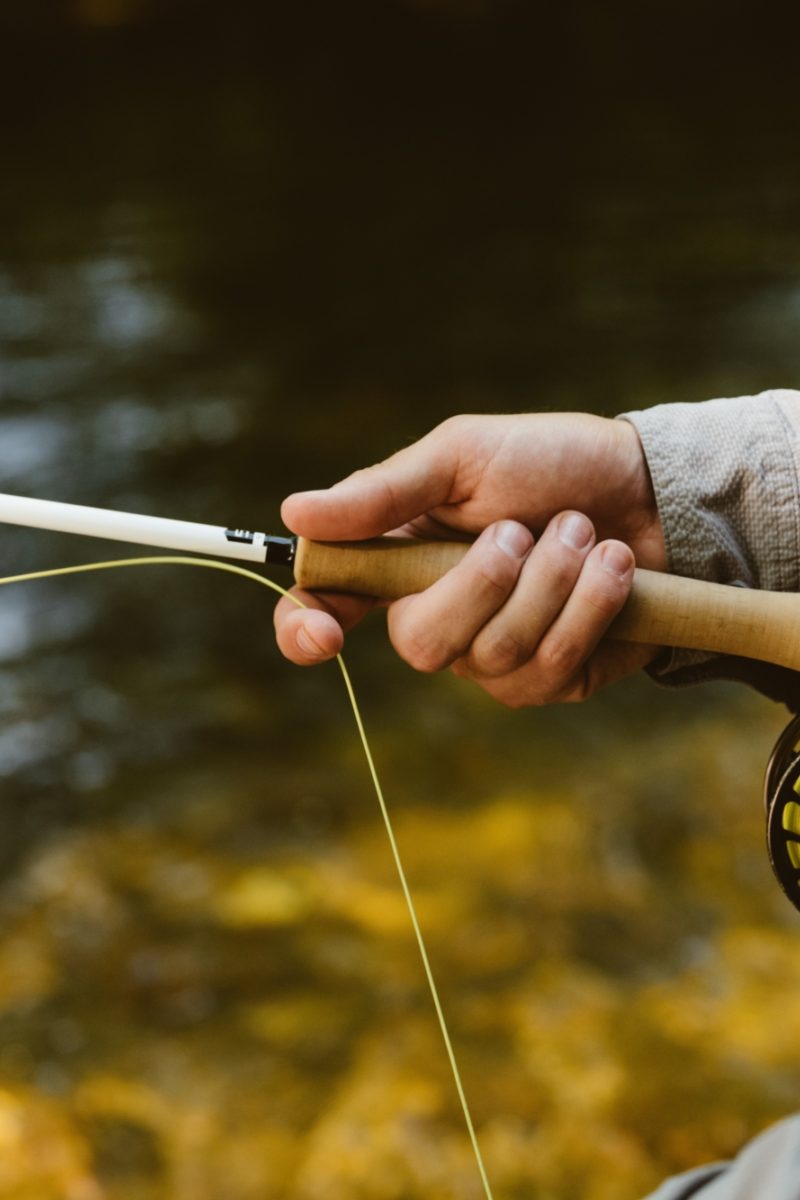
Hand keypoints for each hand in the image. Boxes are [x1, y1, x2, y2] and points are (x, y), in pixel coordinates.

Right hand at [273, 413, 666, 704]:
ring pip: (494, 655)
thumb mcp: (462, 456)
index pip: (327, 607)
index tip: (322, 635)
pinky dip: (590, 608)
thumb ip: (383, 492)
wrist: (647, 487)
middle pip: (419, 645)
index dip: (306, 630)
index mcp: (398, 559)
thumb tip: (294, 512)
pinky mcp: (553, 679)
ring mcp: (493, 657)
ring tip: (584, 532)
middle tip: (523, 529)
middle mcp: (438, 615)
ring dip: (551, 582)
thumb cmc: (547, 463)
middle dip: (481, 584)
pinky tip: (615, 569)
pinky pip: (551, 667)